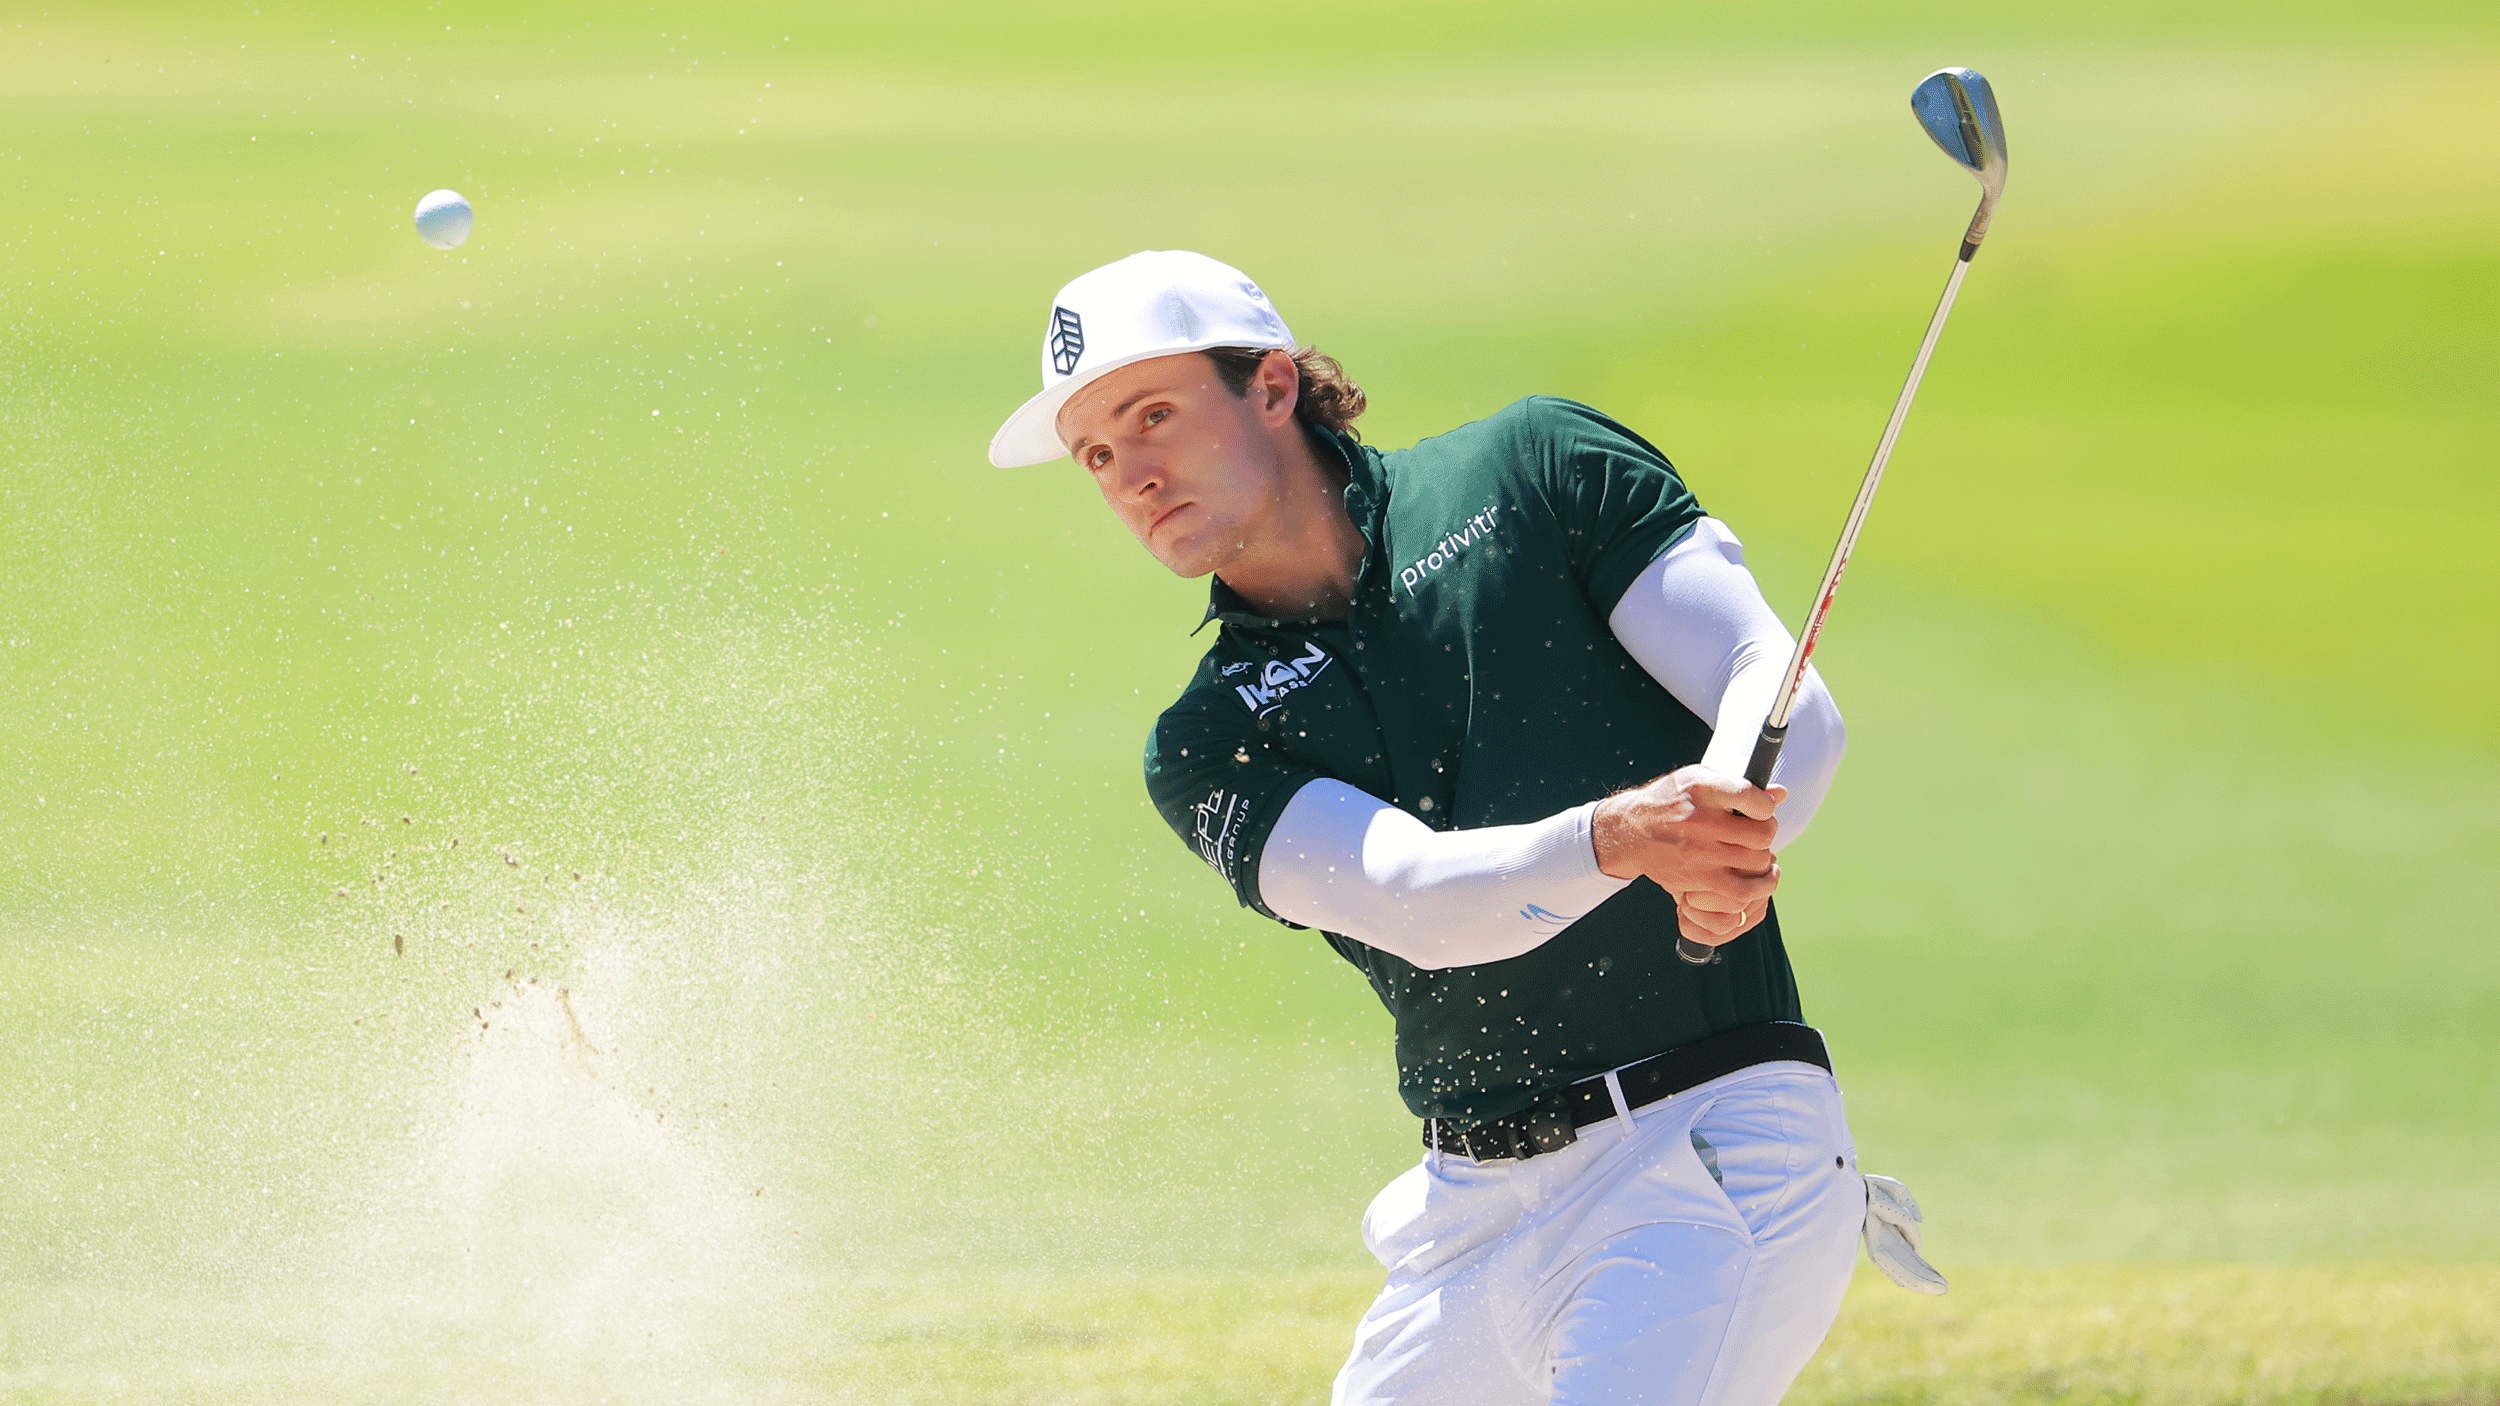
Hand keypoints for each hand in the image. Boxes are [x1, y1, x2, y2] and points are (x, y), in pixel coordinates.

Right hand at [1591, 766, 1784, 949]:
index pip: (1751, 797)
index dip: (1766, 805)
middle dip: (1768, 832)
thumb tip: (1780, 794)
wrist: (1631, 831)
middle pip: (1761, 833)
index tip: (1762, 808)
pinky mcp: (1697, 879)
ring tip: (1756, 853)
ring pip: (1757, 862)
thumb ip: (1738, 785)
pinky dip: (1757, 887)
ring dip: (1763, 859)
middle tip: (1760, 833)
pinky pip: (1740, 891)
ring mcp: (1699, 853)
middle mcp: (1699, 821)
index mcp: (1701, 789)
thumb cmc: (1670, 801)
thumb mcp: (1698, 779)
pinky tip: (1756, 878)